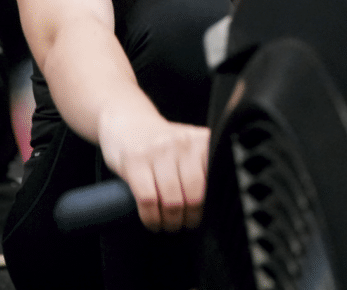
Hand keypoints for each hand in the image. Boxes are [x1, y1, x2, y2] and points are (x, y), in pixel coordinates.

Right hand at [99, 111, 209, 232]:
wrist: (128, 121)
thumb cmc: (163, 143)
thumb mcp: (189, 147)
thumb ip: (204, 168)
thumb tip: (219, 205)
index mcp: (202, 140)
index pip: (216, 180)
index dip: (213, 204)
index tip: (209, 214)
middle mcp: (182, 142)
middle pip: (195, 194)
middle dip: (192, 218)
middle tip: (188, 224)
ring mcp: (157, 150)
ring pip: (172, 201)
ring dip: (172, 222)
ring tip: (171, 225)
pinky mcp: (134, 161)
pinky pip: (148, 200)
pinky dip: (152, 219)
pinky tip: (153, 222)